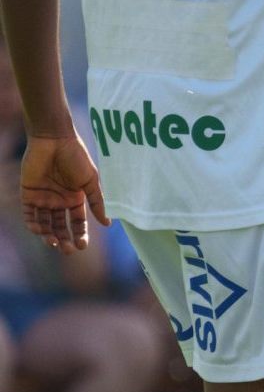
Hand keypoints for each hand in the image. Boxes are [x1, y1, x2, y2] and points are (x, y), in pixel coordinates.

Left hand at [20, 134, 107, 250]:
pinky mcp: (28, 194)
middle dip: (65, 240)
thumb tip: (107, 223)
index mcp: (75, 198)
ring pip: (45, 225)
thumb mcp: (90, 181)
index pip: (77, 223)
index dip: (81, 235)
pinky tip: (41, 231)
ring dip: (49, 236)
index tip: (83, 246)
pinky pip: (29, 215)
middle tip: (68, 250)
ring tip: (54, 243)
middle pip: (61, 227)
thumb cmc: (76, 158)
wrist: (54, 141)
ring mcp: (43, 199)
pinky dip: (34, 225)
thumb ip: (97, 202)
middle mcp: (59, 201)